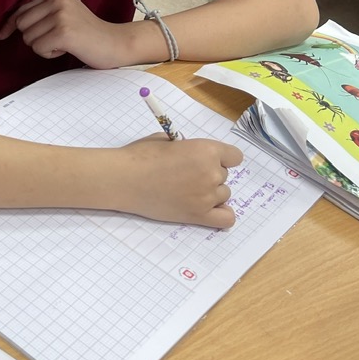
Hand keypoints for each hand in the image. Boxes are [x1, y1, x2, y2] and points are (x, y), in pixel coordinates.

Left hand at [0, 0, 135, 68]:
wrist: (116, 43)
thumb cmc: (87, 33)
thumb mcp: (64, 14)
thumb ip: (41, 14)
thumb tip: (8, 26)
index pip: (22, 9)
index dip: (10, 24)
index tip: (2, 35)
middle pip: (22, 24)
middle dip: (33, 37)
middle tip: (56, 39)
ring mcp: (61, 15)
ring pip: (29, 38)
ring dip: (43, 47)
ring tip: (64, 43)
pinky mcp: (64, 32)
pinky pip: (39, 48)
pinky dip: (49, 54)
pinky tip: (67, 49)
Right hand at [113, 136, 243, 227]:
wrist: (123, 179)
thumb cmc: (140, 156)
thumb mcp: (167, 140)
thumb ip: (188, 148)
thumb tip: (194, 155)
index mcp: (206, 150)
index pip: (235, 156)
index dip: (221, 157)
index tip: (206, 160)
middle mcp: (212, 173)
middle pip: (225, 176)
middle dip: (209, 174)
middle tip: (185, 175)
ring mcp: (206, 196)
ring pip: (223, 195)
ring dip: (209, 192)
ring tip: (185, 191)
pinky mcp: (198, 215)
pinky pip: (226, 219)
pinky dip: (221, 214)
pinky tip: (206, 208)